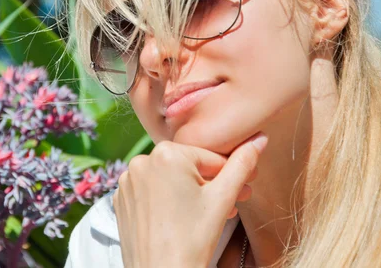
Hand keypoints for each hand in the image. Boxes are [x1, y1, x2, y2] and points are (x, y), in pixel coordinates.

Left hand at [112, 132, 267, 267]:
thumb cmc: (192, 241)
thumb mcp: (223, 198)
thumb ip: (242, 164)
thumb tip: (259, 139)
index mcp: (165, 153)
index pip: (210, 158)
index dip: (230, 175)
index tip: (244, 189)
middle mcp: (141, 161)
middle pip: (188, 168)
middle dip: (210, 185)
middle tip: (230, 205)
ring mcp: (127, 181)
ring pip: (169, 179)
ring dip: (189, 193)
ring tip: (206, 215)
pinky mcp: (121, 199)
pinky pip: (150, 191)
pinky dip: (166, 200)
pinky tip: (180, 218)